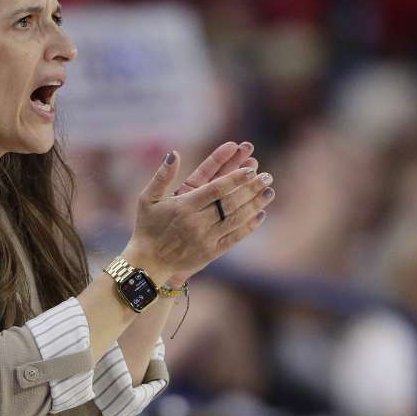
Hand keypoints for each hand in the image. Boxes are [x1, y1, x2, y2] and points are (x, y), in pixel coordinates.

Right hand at [124, 148, 273, 279]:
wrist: (148, 262)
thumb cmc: (147, 226)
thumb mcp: (147, 198)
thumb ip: (162, 176)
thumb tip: (173, 153)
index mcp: (183, 206)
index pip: (215, 189)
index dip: (234, 178)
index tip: (250, 169)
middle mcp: (197, 222)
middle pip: (230, 203)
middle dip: (251, 188)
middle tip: (268, 176)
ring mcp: (206, 239)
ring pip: (236, 219)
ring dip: (255, 205)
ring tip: (269, 192)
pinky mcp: (211, 253)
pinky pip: (234, 237)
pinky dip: (249, 226)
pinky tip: (260, 214)